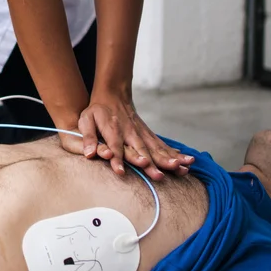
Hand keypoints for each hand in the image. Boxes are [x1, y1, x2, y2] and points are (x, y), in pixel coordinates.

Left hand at [74, 91, 193, 178]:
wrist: (113, 95)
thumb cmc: (97, 110)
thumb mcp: (86, 120)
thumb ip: (88, 137)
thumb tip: (88, 154)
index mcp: (114, 129)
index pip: (115, 146)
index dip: (117, 159)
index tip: (120, 172)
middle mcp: (131, 132)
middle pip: (141, 150)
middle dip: (151, 164)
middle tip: (159, 176)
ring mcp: (141, 133)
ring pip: (156, 148)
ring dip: (168, 159)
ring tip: (181, 169)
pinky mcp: (148, 134)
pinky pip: (162, 145)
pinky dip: (173, 154)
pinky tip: (184, 161)